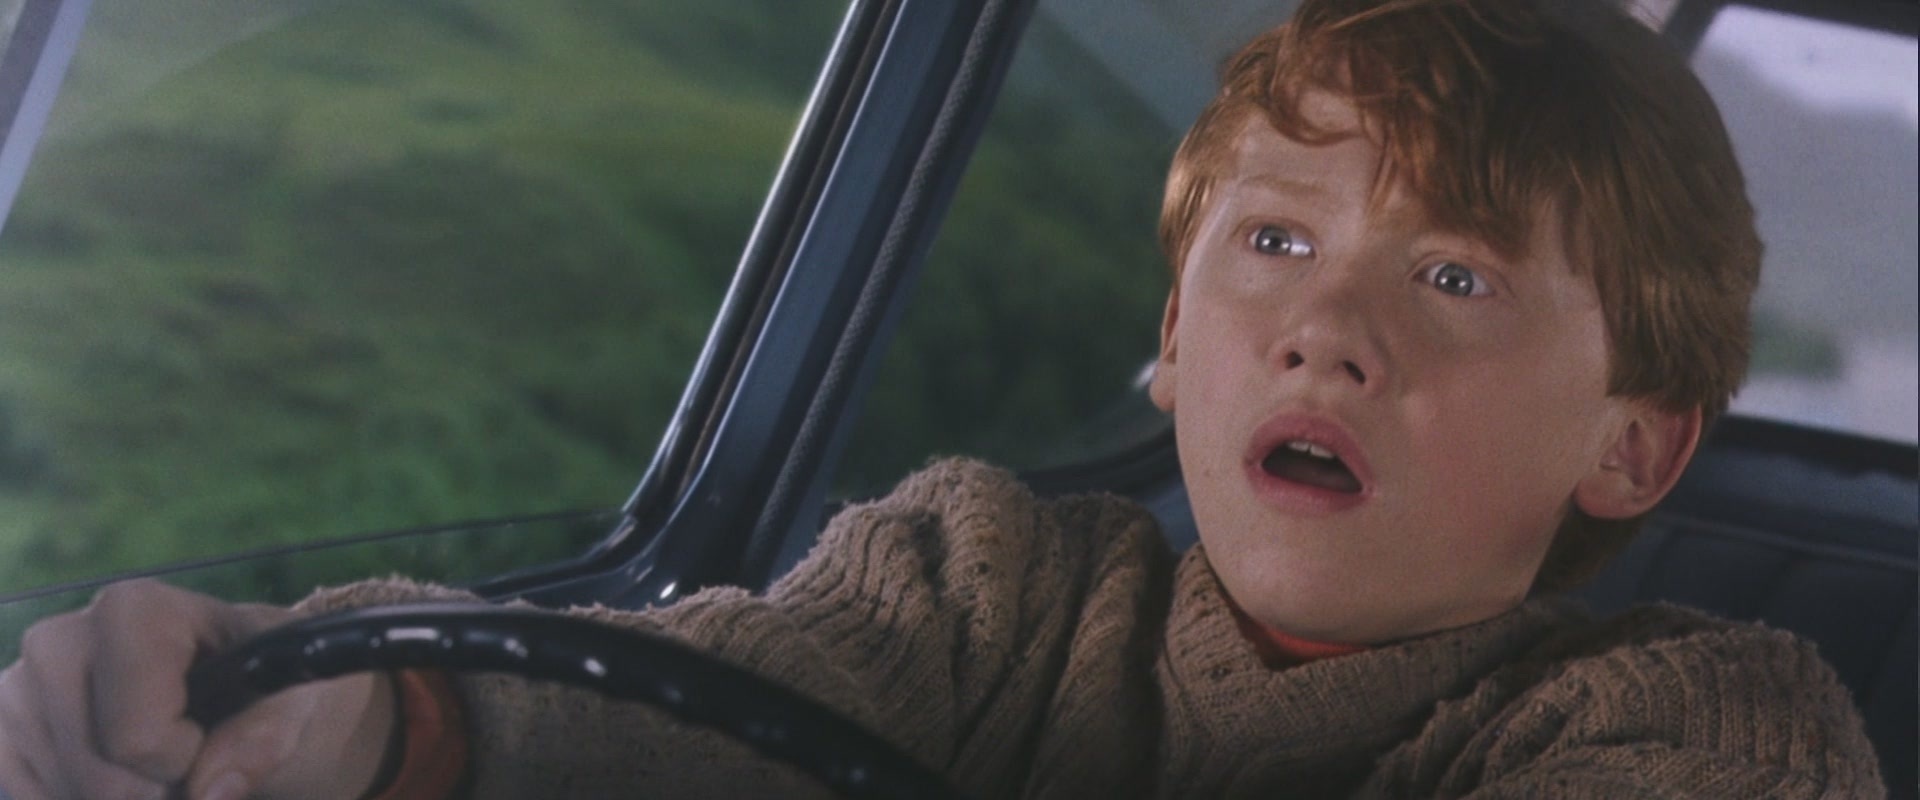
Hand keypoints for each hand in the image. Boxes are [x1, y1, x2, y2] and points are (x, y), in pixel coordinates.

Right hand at [0, 579, 395, 799]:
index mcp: (130, 610)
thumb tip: (214, 790)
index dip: (181, 757)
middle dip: (153, 788)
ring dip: (121, 797)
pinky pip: (36, 798)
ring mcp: (16, 689)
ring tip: (153, 760)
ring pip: (69, 794)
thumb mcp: (285, 700)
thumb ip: (263, 738)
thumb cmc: (255, 686)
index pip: (137, 736)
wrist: (221, 692)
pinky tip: (114, 772)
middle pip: (101, 778)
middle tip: (183, 756)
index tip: (203, 736)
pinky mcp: (0, 735)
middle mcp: (56, 640)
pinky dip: (78, 798)